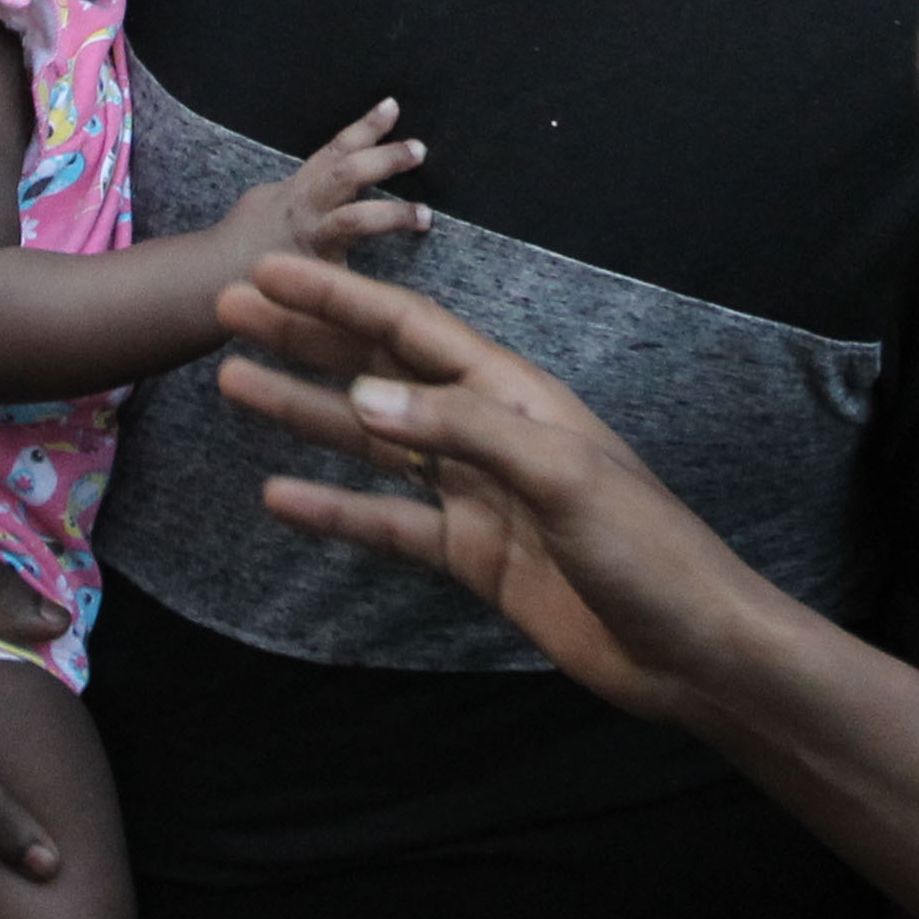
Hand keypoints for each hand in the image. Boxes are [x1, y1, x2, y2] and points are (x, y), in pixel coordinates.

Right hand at [212, 254, 762, 724]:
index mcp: (514, 394)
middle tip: (229, 309)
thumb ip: (464, 431)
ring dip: (304, 413)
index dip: (339, 298)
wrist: (689, 648)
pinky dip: (333, 511)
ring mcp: (475, 494)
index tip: (270, 270)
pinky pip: (387, 524)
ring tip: (233, 382)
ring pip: (372, 443)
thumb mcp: (562, 476)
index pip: (410, 329)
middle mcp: (487, 432)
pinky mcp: (471, 555)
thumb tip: (366, 398)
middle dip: (306, 339)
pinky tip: (278, 497)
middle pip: (379, 372)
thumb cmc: (646, 548)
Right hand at [221, 97, 430, 267]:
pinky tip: (408, 288)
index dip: (365, 127)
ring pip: (354, 220)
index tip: (393, 106)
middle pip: (346, 173)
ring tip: (425, 215)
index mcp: (298, 188)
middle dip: (384, 159)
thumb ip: (297, 192)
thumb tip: (320, 184)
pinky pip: (353, 275)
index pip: (334, 149)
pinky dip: (374, 278)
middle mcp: (306, 208)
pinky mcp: (317, 275)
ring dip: (393, 214)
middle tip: (418, 149)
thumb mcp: (264, 202)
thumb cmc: (240, 241)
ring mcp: (312, 241)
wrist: (214, 278)